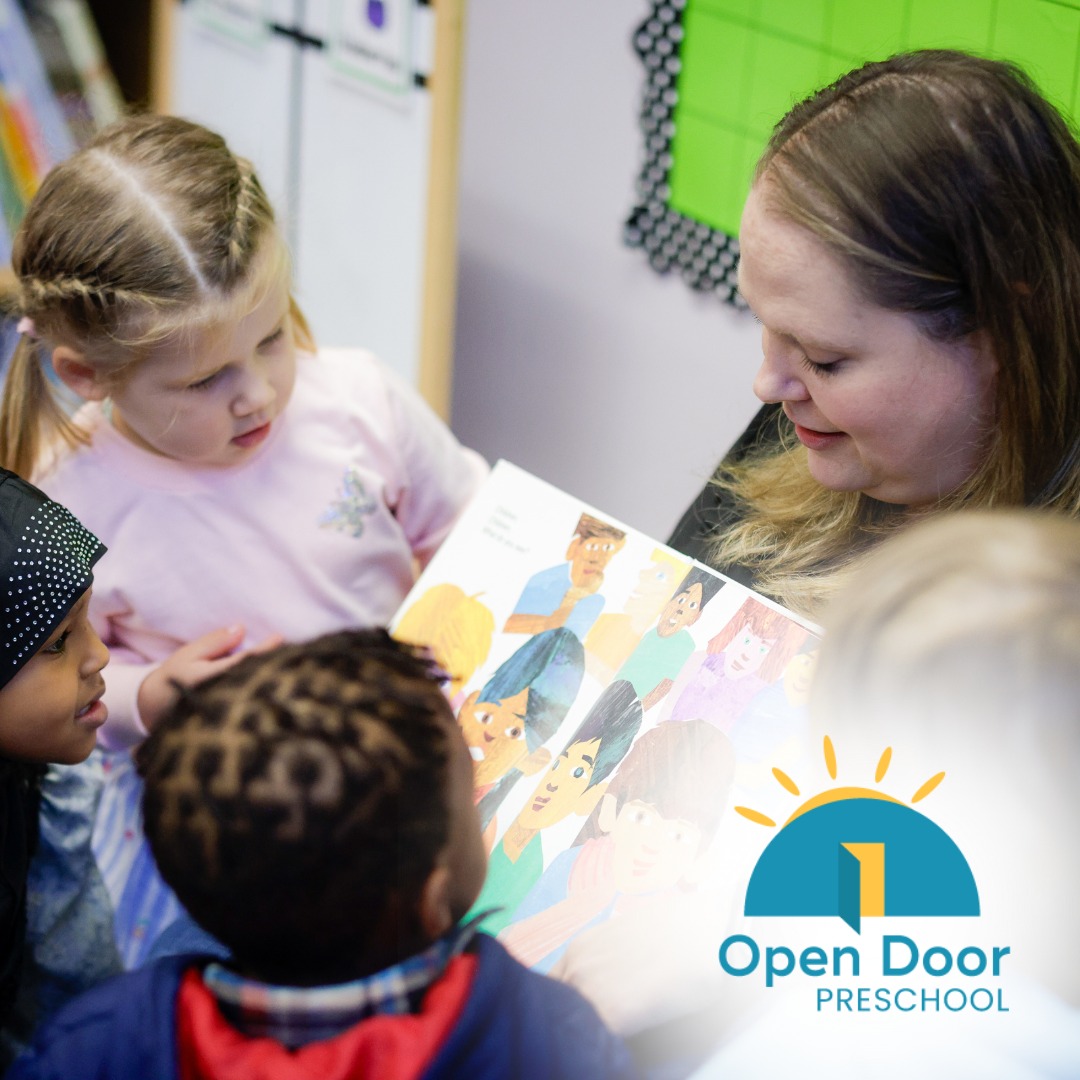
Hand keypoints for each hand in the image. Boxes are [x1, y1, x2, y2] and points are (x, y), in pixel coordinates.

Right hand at [137, 625, 282, 730]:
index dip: (264, 651)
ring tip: (295, 663)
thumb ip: (214, 643)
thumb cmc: (175, 676)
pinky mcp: (230, 719)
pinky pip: (252, 703)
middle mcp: (218, 698)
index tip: (280, 637)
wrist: (157, 709)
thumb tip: (241, 629)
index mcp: (206, 680)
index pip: (243, 663)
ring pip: (255, 694)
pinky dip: (265, 691)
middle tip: (298, 651)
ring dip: (273, 679)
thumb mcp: (189, 655)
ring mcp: (226, 711)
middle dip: (275, 667)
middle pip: (254, 680)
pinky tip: (280, 680)